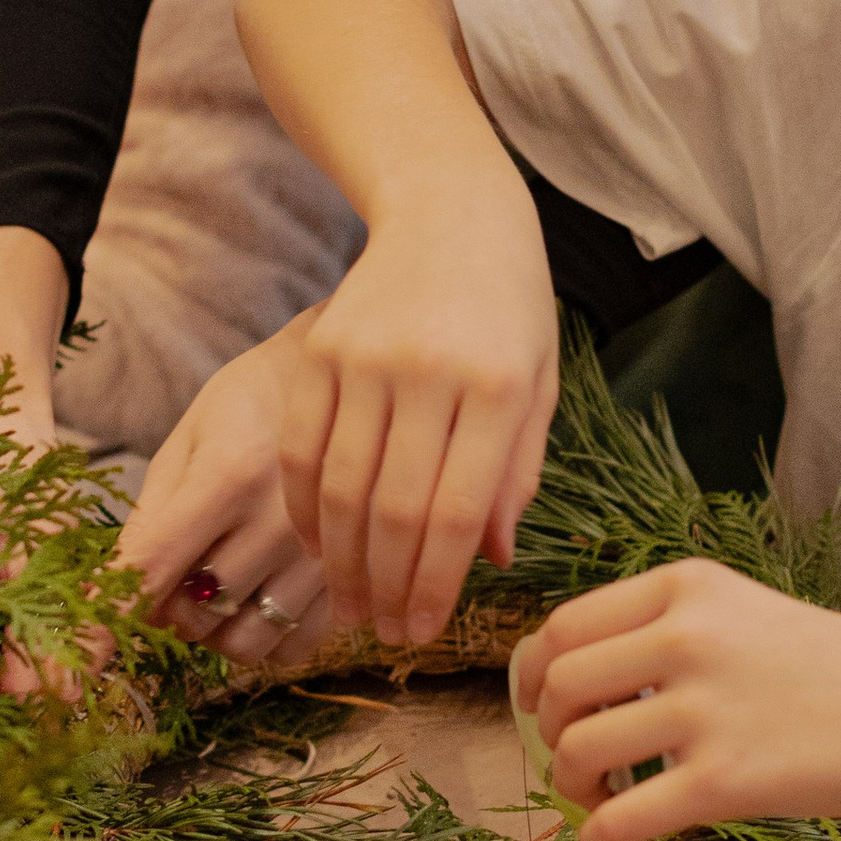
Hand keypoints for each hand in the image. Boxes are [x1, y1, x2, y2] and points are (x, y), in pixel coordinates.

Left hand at [121, 319, 330, 669]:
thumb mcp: (187, 440)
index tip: (66, 665)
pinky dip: (263, 637)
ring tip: (215, 584)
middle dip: (164, 609)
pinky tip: (257, 595)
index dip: (102, 620)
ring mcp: (323, 557)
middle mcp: (280, 522)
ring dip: (212, 630)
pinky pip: (292, 648)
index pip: (150, 567)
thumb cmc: (250, 402)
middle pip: (193, 616)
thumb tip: (114, 598)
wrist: (348, 382)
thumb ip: (150, 519)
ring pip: (242, 644)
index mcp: (229, 474)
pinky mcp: (350, 580)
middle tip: (170, 573)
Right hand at [277, 193, 558, 645]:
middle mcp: (429, 372)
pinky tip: (317, 543)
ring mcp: (365, 359)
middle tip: (385, 632)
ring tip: (351, 604)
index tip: (421, 631)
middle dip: (385, 587)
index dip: (433, 586)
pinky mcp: (319, 351)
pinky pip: (299, 449)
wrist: (450, 208)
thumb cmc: (509, 306)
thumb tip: (491, 561)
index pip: (456, 512)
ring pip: (340, 488)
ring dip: (341, 561)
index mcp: (499, 387)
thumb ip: (515, 473)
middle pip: (392, 510)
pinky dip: (305, 506)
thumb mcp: (540, 384)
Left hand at [521, 560, 840, 840]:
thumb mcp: (743, 612)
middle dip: (548, 731)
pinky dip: (595, 838)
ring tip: (597, 796)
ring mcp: (706, 707)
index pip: (567, 624)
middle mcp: (688, 635)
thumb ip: (665, 630)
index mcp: (687, 586)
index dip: (534, 673)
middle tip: (572, 758)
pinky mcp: (727, 780)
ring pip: (578, 749)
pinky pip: (621, 817)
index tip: (538, 704)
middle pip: (561, 685)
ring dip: (569, 784)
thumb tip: (575, 683)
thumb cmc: (833, 665)